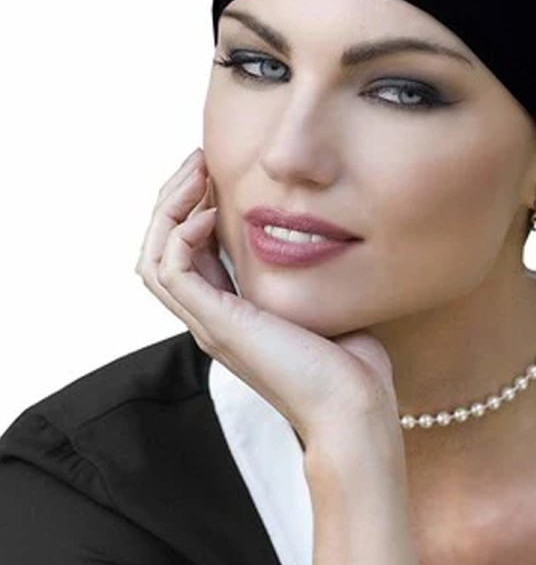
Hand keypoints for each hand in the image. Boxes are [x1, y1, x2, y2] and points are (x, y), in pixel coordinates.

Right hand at [134, 148, 402, 451]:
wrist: (354, 405)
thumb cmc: (349, 360)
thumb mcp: (321, 301)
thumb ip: (303, 270)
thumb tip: (314, 230)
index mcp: (230, 313)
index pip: (187, 253)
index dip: (192, 207)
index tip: (215, 169)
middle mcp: (211, 318)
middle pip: (160, 250)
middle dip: (174, 198)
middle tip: (198, 159)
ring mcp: (209, 324)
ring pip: (153, 258)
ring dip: (169, 209)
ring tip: (196, 173)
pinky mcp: (217, 326)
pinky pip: (171, 272)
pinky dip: (181, 235)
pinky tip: (210, 212)